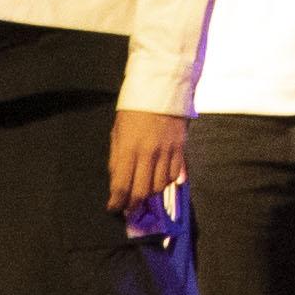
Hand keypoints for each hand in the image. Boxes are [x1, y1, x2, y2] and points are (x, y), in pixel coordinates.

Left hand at [106, 109, 187, 223]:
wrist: (161, 87)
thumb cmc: (134, 108)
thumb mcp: (117, 132)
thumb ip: (117, 159)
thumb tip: (117, 183)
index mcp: (129, 148)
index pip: (122, 185)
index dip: (117, 202)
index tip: (114, 207)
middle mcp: (148, 153)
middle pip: (142, 191)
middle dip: (134, 203)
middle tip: (129, 206)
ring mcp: (167, 151)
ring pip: (160, 185)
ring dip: (150, 192)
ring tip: (144, 190)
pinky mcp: (180, 148)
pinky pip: (175, 174)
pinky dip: (166, 181)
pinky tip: (159, 178)